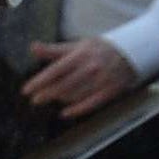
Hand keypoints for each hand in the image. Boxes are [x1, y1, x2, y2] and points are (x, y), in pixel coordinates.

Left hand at [20, 37, 137, 119]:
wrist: (132, 51)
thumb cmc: (98, 49)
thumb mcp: (77, 46)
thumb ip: (54, 50)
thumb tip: (32, 47)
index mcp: (81, 55)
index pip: (56, 70)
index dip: (39, 81)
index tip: (26, 90)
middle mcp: (91, 67)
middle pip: (64, 85)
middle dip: (47, 93)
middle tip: (34, 100)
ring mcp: (102, 79)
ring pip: (75, 95)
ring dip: (61, 99)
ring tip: (51, 99)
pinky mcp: (111, 90)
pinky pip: (92, 103)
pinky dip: (77, 109)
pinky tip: (65, 113)